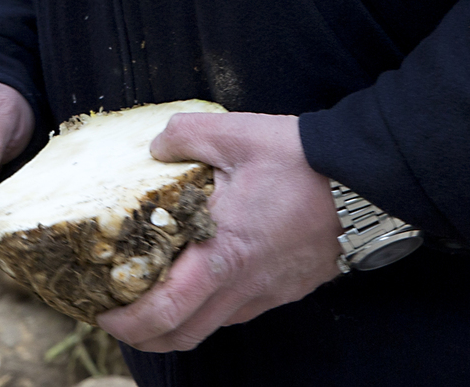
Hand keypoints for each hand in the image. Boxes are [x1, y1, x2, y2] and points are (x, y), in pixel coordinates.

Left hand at [99, 112, 339, 351]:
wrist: (365, 183)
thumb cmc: (300, 161)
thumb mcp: (234, 133)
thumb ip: (185, 136)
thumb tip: (156, 146)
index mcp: (223, 255)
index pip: (165, 311)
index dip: (128, 323)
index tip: (104, 313)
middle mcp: (244, 286)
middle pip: (183, 336)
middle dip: (144, 336)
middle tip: (119, 316)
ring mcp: (269, 293)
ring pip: (213, 327)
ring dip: (177, 324)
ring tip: (154, 298)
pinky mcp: (289, 289)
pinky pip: (240, 312)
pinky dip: (211, 309)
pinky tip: (204, 280)